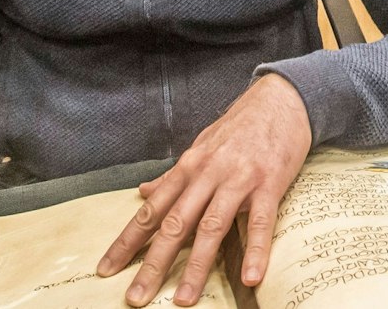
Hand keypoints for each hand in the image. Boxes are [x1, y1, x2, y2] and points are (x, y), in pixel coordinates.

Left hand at [98, 73, 312, 306]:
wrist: (280, 99)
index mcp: (188, 168)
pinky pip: (260, 222)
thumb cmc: (239, 127)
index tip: (106, 269)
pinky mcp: (269, 183)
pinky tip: (249, 276)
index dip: (127, 241)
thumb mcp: (201, 147)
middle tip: (136, 297)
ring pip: (212, 227)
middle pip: (175, 224)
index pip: (151, 211)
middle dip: (153, 263)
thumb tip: (142, 192)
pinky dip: (255, 250)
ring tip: (184, 299)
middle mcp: (207, 174)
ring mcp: (238, 179)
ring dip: (197, 266)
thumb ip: (173, 175)